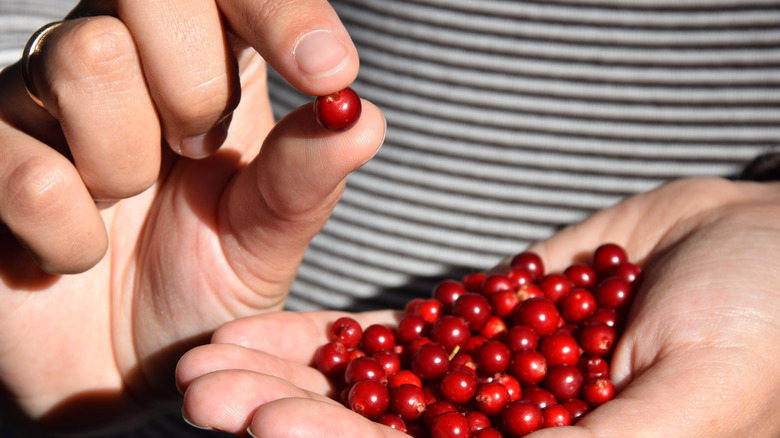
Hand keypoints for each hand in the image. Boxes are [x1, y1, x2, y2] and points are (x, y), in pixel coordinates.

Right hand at [0, 0, 384, 433]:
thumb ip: (305, 178)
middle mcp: (123, 62)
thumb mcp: (267, 240)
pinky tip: (76, 251)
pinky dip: (67, 231)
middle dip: (193, 87)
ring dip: (124, 160)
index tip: (327, 68)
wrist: (122, 367)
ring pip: (84, 57)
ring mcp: (42, 101)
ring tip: (124, 204)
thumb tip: (364, 119)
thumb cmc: (202, 286)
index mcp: (207, 66)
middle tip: (193, 153)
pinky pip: (26, 165)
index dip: (280, 12)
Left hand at [176, 178, 779, 436]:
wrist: (769, 242)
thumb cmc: (767, 325)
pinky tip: (265, 331)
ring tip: (209, 361)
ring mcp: (490, 388)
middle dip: (288, 421)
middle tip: (202, 393)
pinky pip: (397, 337)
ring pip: (373, 392)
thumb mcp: (695, 403)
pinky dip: (330, 336)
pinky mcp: (482, 330)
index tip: (267, 430)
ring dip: (289, 377)